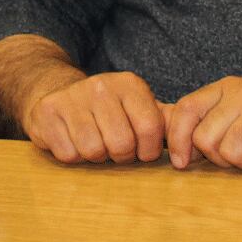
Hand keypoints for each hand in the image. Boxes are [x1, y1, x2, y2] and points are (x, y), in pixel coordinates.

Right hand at [22, 70, 166, 164]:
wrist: (58, 93)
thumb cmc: (107, 110)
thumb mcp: (138, 108)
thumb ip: (166, 120)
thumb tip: (193, 135)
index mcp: (129, 84)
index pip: (150, 130)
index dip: (146, 151)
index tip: (139, 149)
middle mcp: (101, 85)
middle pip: (121, 144)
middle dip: (118, 156)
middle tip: (111, 146)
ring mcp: (72, 96)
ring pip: (93, 150)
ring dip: (94, 156)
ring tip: (92, 141)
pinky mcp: (48, 111)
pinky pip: (68, 153)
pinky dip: (71, 155)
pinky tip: (71, 139)